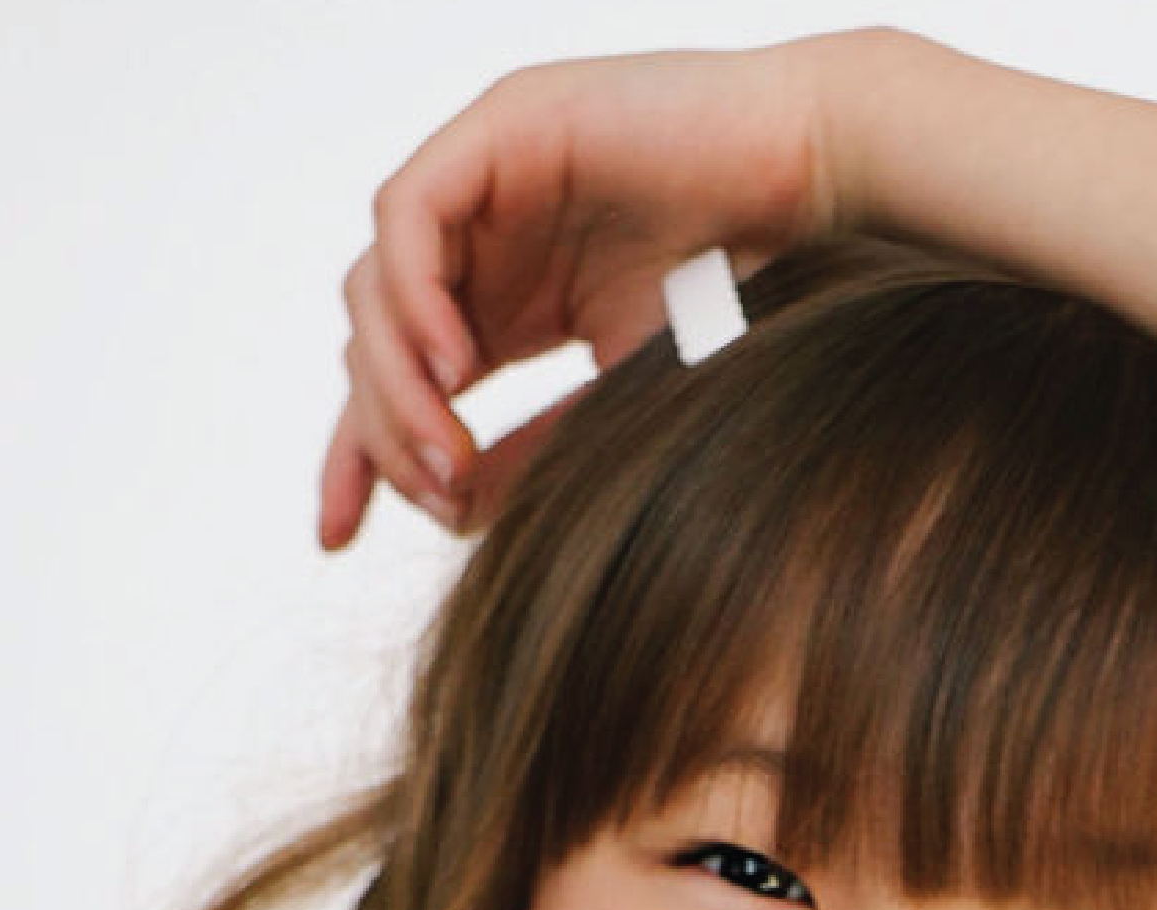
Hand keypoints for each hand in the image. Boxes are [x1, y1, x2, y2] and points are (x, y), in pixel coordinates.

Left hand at [318, 39, 849, 548]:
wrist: (821, 189)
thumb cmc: (748, 290)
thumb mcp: (619, 400)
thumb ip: (532, 450)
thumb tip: (448, 511)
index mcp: (505, 295)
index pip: (396, 373)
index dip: (356, 454)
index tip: (335, 537)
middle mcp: (482, 234)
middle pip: (371, 337)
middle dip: (378, 430)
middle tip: (435, 495)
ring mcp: (486, 174)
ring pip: (375, 283)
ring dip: (396, 378)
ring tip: (446, 452)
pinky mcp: (502, 126)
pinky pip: (410, 216)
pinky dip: (415, 299)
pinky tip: (455, 372)